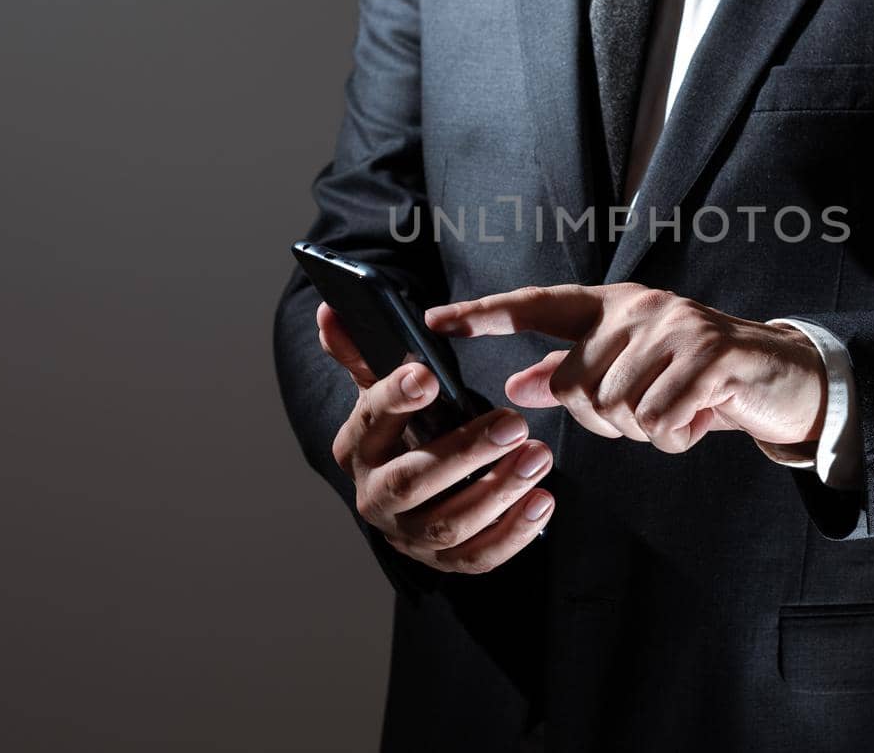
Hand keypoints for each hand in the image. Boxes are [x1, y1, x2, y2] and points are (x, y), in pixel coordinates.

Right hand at [317, 302, 554, 573]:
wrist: (414, 493)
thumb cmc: (407, 428)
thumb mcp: (384, 389)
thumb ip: (362, 351)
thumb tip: (331, 309)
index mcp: (356, 448)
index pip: (369, 421)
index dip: (395, 399)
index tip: (428, 375)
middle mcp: (374, 497)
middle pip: (412, 480)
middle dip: (464, 453)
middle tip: (513, 424)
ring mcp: (408, 536)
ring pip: (449, 525)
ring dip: (498, 491)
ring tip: (539, 456)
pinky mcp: (443, 563)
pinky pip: (478, 558)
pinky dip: (513, 533)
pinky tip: (543, 501)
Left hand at [424, 284, 825, 455]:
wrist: (779, 375)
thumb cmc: (696, 377)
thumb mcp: (632, 371)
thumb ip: (575, 374)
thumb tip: (518, 387)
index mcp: (611, 306)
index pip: (537, 306)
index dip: (485, 315)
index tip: (434, 323)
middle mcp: (638, 306)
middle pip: (576, 386)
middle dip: (606, 420)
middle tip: (650, 411)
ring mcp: (674, 326)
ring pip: (618, 409)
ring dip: (647, 430)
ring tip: (679, 410)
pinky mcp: (708, 354)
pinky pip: (659, 421)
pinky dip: (676, 436)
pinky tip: (700, 417)